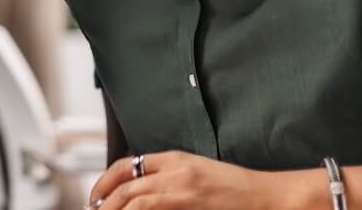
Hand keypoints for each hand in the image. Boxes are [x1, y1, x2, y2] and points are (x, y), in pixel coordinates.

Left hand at [87, 151, 286, 209]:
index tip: (96, 197)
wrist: (265, 195)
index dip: (104, 182)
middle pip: (125, 186)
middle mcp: (174, 171)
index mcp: (174, 158)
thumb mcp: (197, 172)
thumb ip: (168, 176)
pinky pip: (151, 209)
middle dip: (104, 203)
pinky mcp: (189, 205)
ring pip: (134, 200)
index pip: (126, 165)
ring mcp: (181, 189)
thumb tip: (139, 190)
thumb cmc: (235, 188)